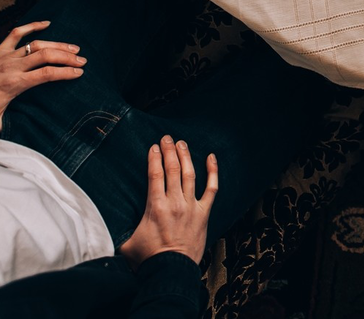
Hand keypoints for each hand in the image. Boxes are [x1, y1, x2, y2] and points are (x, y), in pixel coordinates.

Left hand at [0, 21, 85, 123]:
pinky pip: (17, 33)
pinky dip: (33, 26)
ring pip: (37, 44)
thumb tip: (14, 140)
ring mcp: (6, 55)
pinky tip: (47, 24)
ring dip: (58, 45)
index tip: (80, 73)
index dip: (66, 72)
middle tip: (82, 60)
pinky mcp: (0, 49)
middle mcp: (11, 66)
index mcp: (13, 83)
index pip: (46, 74)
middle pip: (46, 56)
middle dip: (67, 57)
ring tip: (73, 48)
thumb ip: (6, 127)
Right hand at [120, 136, 217, 268]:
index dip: (154, 158)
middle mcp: (174, 202)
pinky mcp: (204, 212)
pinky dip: (213, 171)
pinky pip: (212, 188)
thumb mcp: (126, 243)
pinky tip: (211, 158)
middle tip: (167, 138)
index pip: (155, 174)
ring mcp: (191, 206)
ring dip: (186, 156)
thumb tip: (102, 226)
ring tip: (182, 144)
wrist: (170, 272)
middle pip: (173, 169)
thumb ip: (119, 230)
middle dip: (169, 151)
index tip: (153, 147)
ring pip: (190, 174)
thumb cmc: (148, 259)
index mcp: (155, 206)